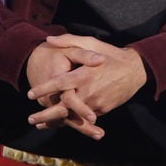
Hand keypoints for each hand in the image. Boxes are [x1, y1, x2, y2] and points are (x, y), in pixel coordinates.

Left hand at [27, 34, 147, 136]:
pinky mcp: (103, 109)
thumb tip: (49, 40)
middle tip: (30, 119)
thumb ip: (69, 41)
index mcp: (84, 74)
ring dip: (55, 122)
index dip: (43, 89)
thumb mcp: (92, 43)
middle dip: (44, 115)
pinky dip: (72, 120)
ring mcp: (96, 102)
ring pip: (72, 115)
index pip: (59, 83)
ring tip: (40, 124)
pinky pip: (84, 117)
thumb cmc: (112, 55)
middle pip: (62, 107)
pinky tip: (61, 122)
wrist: (136, 70)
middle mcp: (89, 90)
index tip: (30, 94)